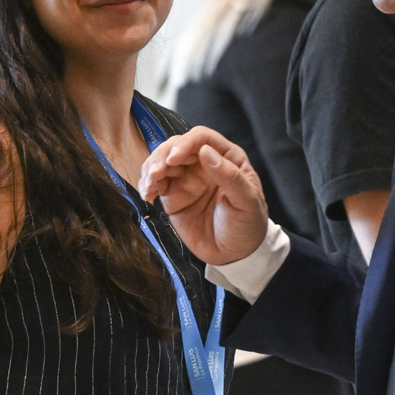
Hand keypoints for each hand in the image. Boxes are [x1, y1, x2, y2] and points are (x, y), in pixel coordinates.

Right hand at [137, 127, 268, 266]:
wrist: (235, 255)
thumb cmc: (247, 225)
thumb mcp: (246, 201)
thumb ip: (229, 176)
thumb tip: (205, 151)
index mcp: (226, 157)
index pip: (202, 138)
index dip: (185, 143)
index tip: (174, 158)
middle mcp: (203, 163)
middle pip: (176, 146)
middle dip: (162, 156)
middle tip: (156, 173)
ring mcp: (186, 178)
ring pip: (162, 162)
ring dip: (150, 169)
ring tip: (149, 186)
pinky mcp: (172, 195)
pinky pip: (155, 183)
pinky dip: (146, 185)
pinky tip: (147, 194)